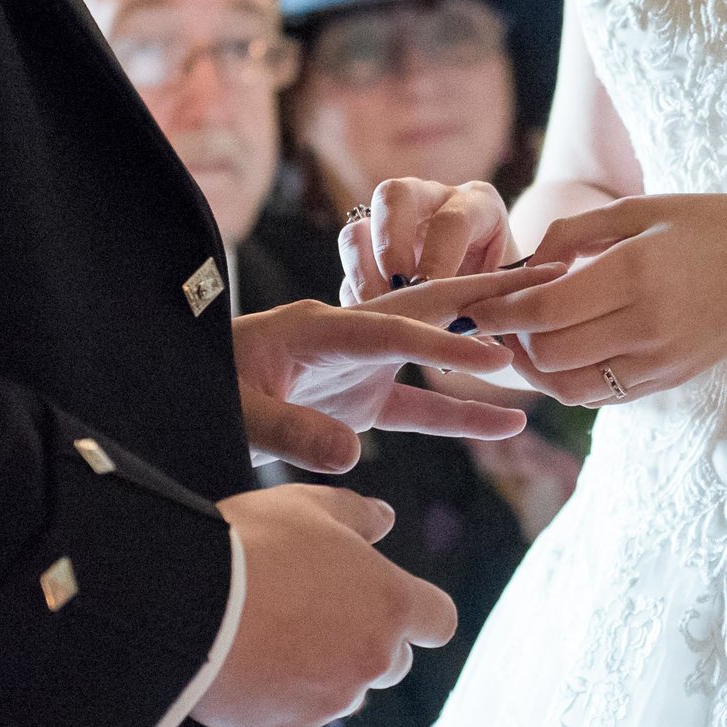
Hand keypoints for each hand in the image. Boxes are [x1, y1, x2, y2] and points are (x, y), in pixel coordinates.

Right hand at [192, 483, 459, 726]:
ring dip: (324, 670)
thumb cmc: (251, 544)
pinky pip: (296, 714)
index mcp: (390, 603)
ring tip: (271, 633)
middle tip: (313, 611)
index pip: (438, 621)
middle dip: (366, 641)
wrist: (180, 603)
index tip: (386, 599)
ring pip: (344, 691)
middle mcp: (372, 659)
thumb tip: (385, 519)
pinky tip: (245, 660)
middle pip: (393, 662)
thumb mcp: (307, 506)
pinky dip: (280, 694)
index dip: (417, 612)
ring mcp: (330, 700)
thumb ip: (356, 514)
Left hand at [234, 269, 564, 471]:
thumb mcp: (237, 416)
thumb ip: (290, 432)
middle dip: (489, 294)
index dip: (443, 343)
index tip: (494, 357)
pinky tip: (511, 423)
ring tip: (549, 334)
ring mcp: (358, 365)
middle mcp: (346, 336)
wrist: (176, 396)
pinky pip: (420, 406)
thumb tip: (351, 453)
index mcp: (316, 329)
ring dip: (490, 345)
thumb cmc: (201, 396)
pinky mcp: (359, 397)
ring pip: (436, 350)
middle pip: (429, 309)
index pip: (392, 331)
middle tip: (551, 274)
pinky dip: (462, 412)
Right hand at [339, 178, 517, 301]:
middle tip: (397, 289)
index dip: (439, 260)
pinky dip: (355, 282)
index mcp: (479, 207)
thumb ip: (500, 309)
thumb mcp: (511, 299)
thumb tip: (493, 348)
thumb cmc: (507, 300)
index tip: (433, 296)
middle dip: (390, 244)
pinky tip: (369, 315)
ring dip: (363, 264)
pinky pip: (350, 251)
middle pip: (397, 195)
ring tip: (375, 307)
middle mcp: (435, 200)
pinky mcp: (371, 241)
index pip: (453, 221)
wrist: (492, 295)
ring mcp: (397, 217)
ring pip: (363, 218)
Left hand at [461, 194, 726, 406]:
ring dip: (536, 368)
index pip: (543, 309)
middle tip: (500, 317)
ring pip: (568, 387)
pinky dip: (569, 379)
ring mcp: (658, 362)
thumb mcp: (644, 209)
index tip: (475, 303)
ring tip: (526, 338)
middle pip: (547, 355)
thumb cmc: (714, 226)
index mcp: (636, 275)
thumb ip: (576, 233)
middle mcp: (645, 326)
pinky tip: (564, 351)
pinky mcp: (666, 381)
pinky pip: (598, 394)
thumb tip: (525, 263)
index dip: (499, 311)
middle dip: (512, 340)